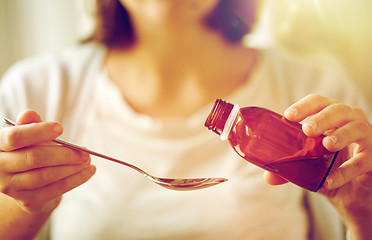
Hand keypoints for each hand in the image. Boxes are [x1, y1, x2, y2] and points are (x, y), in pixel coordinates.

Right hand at [0, 110, 95, 213]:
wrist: (26, 181)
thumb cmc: (28, 150)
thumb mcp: (28, 135)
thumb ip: (29, 124)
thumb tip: (29, 114)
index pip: (14, 137)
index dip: (38, 132)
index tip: (60, 128)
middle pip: (34, 158)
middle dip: (64, 153)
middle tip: (84, 151)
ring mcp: (11, 187)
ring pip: (46, 176)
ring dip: (72, 168)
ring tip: (88, 160)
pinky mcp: (27, 200)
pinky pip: (55, 190)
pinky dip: (75, 180)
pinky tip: (88, 171)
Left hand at [265, 94, 371, 238]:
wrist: (352, 192)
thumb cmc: (329, 167)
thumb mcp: (307, 166)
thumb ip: (290, 168)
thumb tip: (268, 177)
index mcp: (331, 117)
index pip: (319, 102)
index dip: (305, 106)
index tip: (288, 115)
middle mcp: (351, 121)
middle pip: (339, 110)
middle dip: (322, 118)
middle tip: (307, 129)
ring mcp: (366, 138)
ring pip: (357, 128)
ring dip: (341, 135)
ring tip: (326, 145)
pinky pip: (364, 161)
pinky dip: (347, 171)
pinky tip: (330, 180)